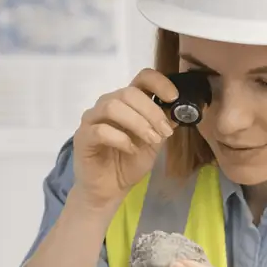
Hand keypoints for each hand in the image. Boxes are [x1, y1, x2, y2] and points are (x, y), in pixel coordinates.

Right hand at [71, 68, 178, 210]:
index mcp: (128, 101)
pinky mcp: (83, 137)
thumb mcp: (154, 142)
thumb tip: (183, 110)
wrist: (110, 189)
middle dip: (151, 112)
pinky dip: (120, 139)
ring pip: (113, 107)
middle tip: (164, 132)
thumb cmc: (130, 162)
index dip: (159, 83)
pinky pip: (100, 130)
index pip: (142, 78)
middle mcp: (108, 104)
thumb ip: (164, 124)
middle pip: (129, 93)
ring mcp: (92, 119)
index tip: (173, 97)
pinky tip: (130, 149)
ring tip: (151, 140)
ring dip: (138, 123)